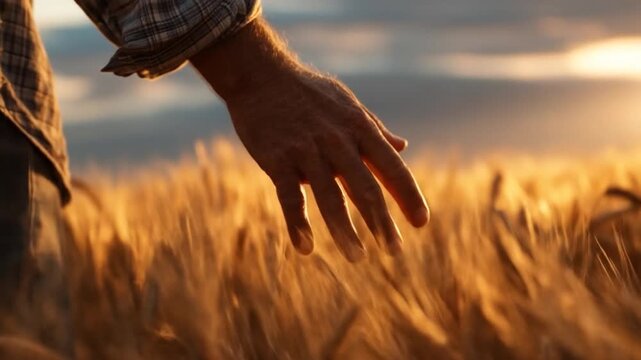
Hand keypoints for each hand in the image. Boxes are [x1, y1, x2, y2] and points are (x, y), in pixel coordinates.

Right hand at [191, 19, 428, 261]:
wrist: (261, 74)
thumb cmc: (309, 93)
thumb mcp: (349, 104)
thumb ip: (376, 130)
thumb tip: (403, 146)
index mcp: (359, 127)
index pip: (392, 166)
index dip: (408, 195)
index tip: (421, 222)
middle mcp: (337, 140)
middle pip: (365, 188)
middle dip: (381, 222)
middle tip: (394, 251)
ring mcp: (306, 150)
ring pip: (329, 197)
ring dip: (345, 231)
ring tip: (357, 256)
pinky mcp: (277, 159)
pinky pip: (289, 197)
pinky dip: (297, 224)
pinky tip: (306, 248)